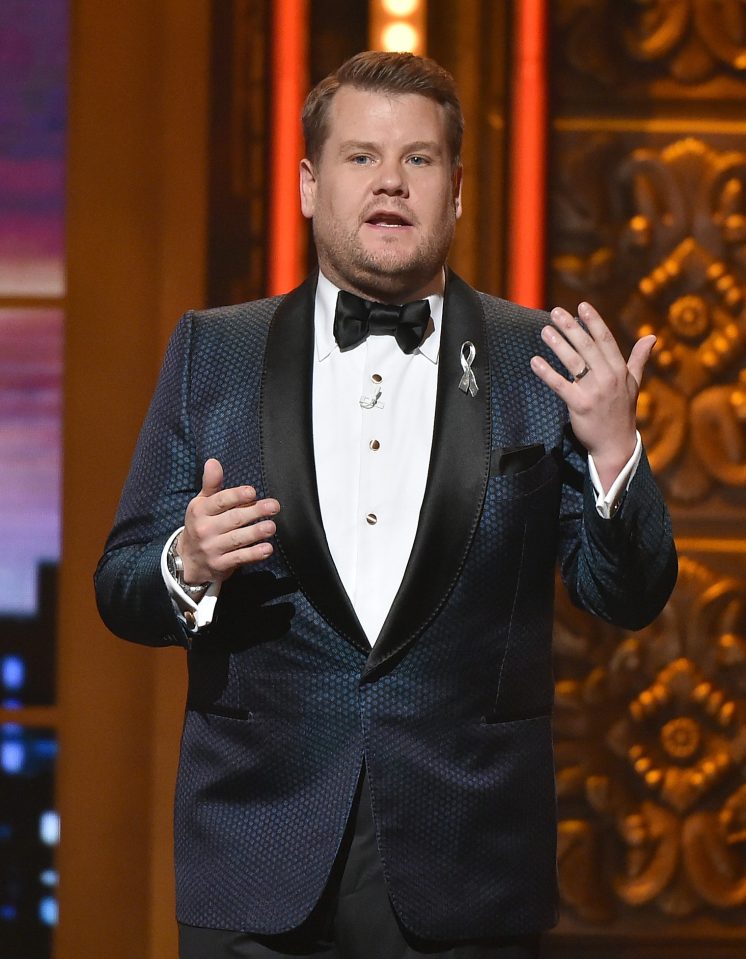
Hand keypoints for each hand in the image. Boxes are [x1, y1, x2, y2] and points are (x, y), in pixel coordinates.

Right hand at [177, 458, 279, 584]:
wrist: (187, 560)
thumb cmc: (201, 525)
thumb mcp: (201, 503)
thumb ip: (211, 484)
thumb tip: (213, 461)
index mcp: (200, 511)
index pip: (219, 501)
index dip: (236, 496)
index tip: (252, 492)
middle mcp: (204, 529)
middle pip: (233, 519)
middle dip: (254, 512)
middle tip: (273, 506)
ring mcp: (212, 548)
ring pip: (237, 539)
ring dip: (256, 532)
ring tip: (271, 526)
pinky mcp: (220, 565)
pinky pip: (239, 558)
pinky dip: (253, 554)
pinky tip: (267, 549)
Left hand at [529, 302, 654, 490]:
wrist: (616, 444)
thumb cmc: (622, 412)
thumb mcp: (634, 384)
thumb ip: (638, 359)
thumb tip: (652, 337)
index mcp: (620, 370)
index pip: (605, 340)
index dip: (593, 322)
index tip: (581, 306)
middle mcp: (608, 378)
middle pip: (587, 347)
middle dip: (571, 327)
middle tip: (555, 312)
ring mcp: (595, 392)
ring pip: (573, 362)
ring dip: (558, 344)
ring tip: (545, 330)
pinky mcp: (580, 406)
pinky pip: (561, 386)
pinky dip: (547, 373)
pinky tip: (535, 361)